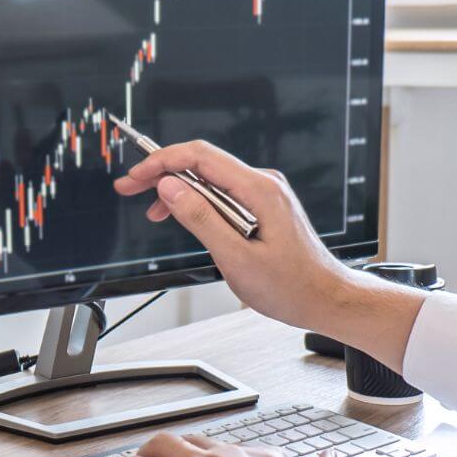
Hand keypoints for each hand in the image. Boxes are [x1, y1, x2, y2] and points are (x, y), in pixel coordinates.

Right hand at [113, 141, 423, 369]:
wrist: (327, 299)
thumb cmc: (292, 286)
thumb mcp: (236, 258)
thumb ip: (201, 219)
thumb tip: (170, 188)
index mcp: (259, 190)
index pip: (200, 157)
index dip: (162, 162)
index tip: (136, 176)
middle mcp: (263, 184)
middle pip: (202, 163)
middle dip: (162, 172)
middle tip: (130, 187)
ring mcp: (264, 194)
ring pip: (210, 179)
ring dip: (177, 190)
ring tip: (151, 210)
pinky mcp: (262, 206)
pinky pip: (223, 193)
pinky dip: (197, 201)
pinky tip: (182, 216)